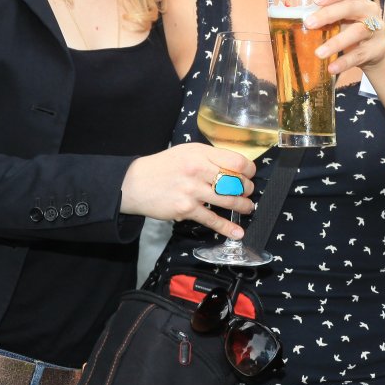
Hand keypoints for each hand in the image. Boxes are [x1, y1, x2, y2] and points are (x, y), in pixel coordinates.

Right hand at [121, 143, 255, 238]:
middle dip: (247, 188)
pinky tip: (237, 232)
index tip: (250, 175)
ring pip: (228, 200)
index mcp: (200, 154)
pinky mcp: (186, 209)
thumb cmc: (163, 167)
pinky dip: (227, 227)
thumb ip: (210, 157)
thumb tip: (234, 167)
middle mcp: (198, 170)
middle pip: (235, 181)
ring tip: (247, 207)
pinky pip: (212, 219)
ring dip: (242, 206)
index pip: (237, 161)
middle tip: (248, 191)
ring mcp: (192, 191)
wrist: (134, 183)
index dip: (249, 170)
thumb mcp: (187, 152)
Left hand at [306, 0, 384, 75]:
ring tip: (318, 53)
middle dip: (329, 14)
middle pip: (351, 7)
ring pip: (357, 32)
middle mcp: (369, 10)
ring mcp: (375, 29)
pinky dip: (344, 62)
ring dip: (336, 42)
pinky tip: (331, 68)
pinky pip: (359, 55)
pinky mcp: (376, 48)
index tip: (316, 0)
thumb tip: (294, 19)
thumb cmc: (352, 27)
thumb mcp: (343, 17)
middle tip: (309, 23)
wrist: (375, 50)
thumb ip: (326, 15)